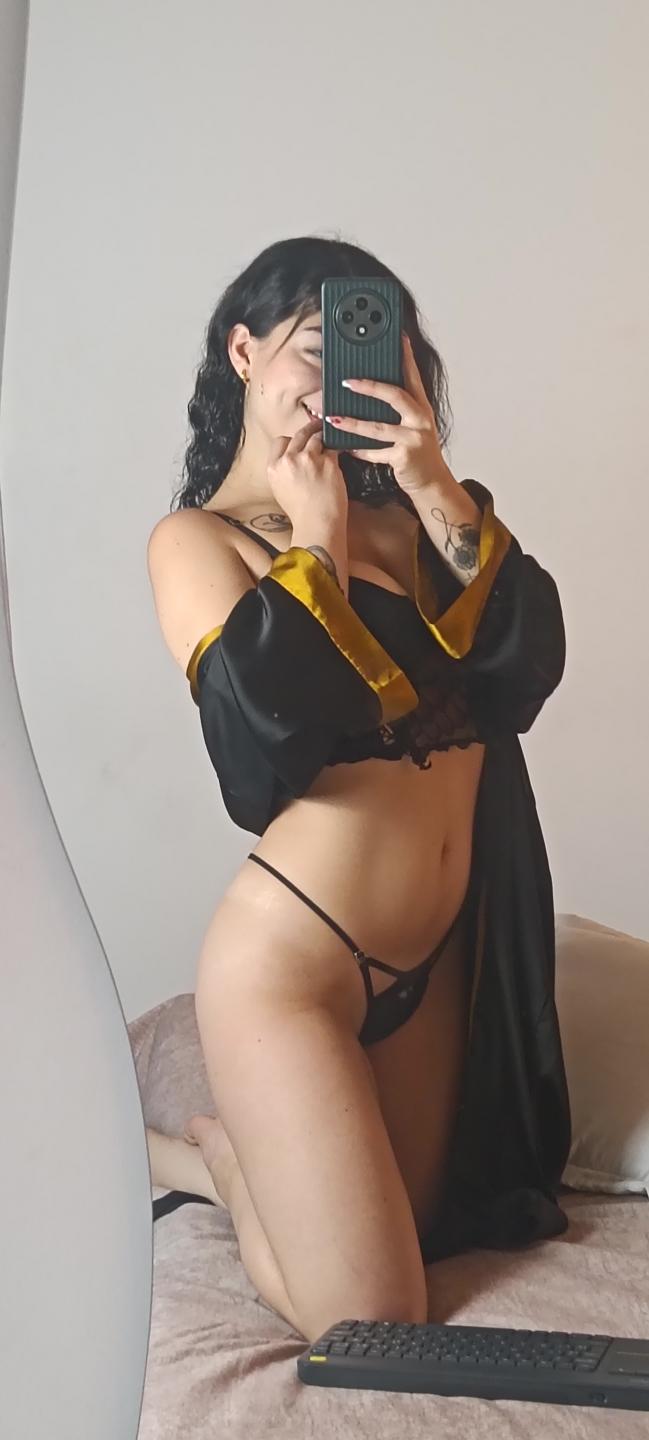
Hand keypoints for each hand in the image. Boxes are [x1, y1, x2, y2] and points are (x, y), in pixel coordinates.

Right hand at [267, 415, 348, 526]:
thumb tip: (294, 457)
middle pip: (299, 434)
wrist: (318, 524)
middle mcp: (289, 460)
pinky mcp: (328, 461)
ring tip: (331, 439)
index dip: (292, 440)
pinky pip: (333, 448)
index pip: (280, 441)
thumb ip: (284, 470)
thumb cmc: (301, 512)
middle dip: (310, 429)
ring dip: (324, 438)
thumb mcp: (280, 490)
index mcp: (274, 467)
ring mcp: (309, 459)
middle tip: (318, 426)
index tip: (300, 442)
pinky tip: (340, 451)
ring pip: (317, 437)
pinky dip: (336, 449)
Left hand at [330, 331, 449, 494]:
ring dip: (353, 423)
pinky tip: (346, 446)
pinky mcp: (403, 457)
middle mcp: (420, 419)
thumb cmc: (418, 451)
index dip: (405, 357)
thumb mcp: (414, 425)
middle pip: (395, 395)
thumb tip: (374, 390)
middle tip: (347, 382)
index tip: (397, 338)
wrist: (431, 481)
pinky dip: (359, 450)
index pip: (412, 376)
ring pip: (378, 427)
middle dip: (370, 387)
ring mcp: (413, 438)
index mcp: (421, 407)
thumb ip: (400, 409)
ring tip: (334, 417)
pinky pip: (375, 452)